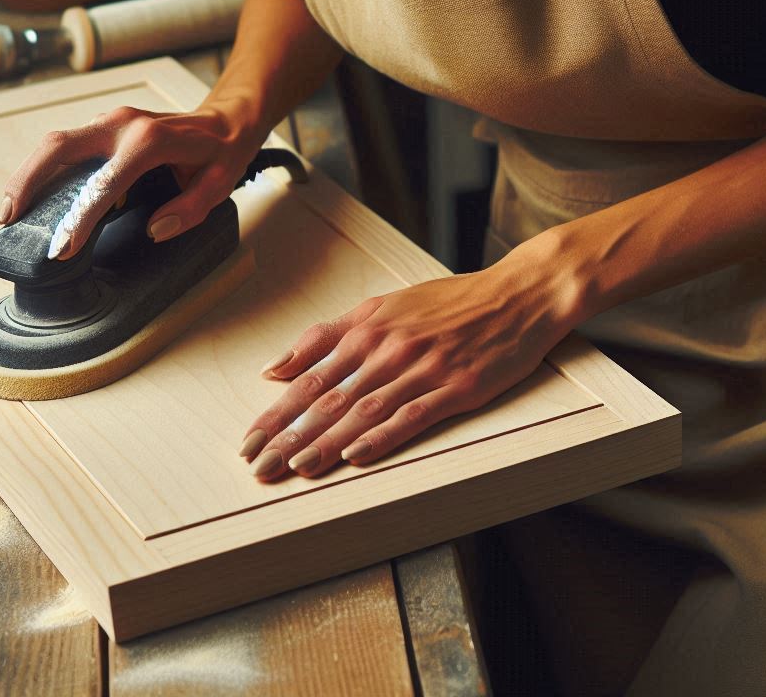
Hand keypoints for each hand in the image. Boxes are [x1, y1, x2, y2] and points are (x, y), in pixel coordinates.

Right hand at [0, 103, 262, 259]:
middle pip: (59, 147)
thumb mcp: (219, 185)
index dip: (80, 218)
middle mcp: (123, 124)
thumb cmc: (222, 153)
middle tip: (8, 220)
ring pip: (56, 143)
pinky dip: (44, 168)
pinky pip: (68, 145)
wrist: (226, 117)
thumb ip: (189, 210)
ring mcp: (111, 120)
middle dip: (27, 182)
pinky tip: (35, 196)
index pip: (104, 184)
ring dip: (28, 174)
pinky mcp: (105, 125)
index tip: (62, 249)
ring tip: (9, 213)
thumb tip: (154, 229)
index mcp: (150, 141)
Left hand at [238, 237, 580, 479]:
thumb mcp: (383, 306)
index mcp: (366, 328)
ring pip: (362, 410)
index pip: (307, 375)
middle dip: (289, 435)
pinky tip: (357, 456)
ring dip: (325, 442)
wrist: (515, 295)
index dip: (276, 412)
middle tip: (259, 466)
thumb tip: (276, 368)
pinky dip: (381, 437)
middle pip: (327, 397)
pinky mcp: (455, 387)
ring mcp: (421, 367)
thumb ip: (328, 335)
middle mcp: (387, 347)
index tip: (249, 440)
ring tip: (295, 469)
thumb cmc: (447, 302)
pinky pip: (411, 416)